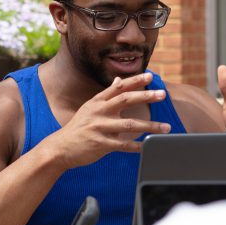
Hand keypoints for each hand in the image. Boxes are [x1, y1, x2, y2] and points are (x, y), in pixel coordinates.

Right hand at [42, 72, 171, 169]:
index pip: (118, 87)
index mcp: (96, 102)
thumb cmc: (77, 128)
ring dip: (150, 126)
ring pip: (129, 124)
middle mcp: (98, 112)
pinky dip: (137, 146)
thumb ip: (106, 96)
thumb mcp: (88, 108)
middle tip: (162, 94)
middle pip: (125, 100)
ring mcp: (99, 128)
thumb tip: (119, 80)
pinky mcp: (100, 144)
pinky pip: (123, 145)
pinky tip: (149, 146)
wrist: (59, 148)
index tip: (150, 76)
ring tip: (166, 127)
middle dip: (145, 96)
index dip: (134, 81)